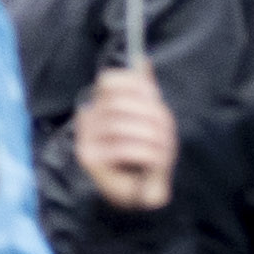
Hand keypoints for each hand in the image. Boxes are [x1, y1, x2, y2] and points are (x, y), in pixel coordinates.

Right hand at [73, 64, 177, 212]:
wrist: (139, 194)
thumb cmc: (145, 153)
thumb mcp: (148, 120)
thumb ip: (143, 90)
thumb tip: (142, 60)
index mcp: (99, 103)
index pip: (109, 81)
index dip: (135, 86)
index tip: (156, 100)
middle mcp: (87, 118)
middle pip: (119, 104)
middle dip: (150, 117)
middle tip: (167, 134)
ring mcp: (85, 138)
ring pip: (120, 126)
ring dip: (150, 138)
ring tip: (164, 150)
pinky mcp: (89, 158)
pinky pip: (119, 148)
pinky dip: (143, 153)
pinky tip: (153, 160)